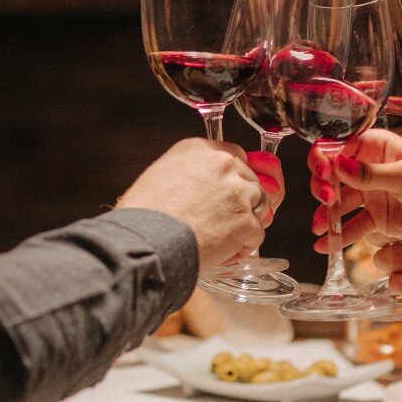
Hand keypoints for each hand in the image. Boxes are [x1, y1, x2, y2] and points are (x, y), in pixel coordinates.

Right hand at [118, 138, 270, 268]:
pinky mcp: (246, 222)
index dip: (230, 178)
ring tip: (220, 239)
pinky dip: (242, 247)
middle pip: (249, 180)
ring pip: (258, 205)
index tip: (222, 192)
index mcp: (200, 149)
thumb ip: (187, 172)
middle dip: (240, 201)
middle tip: (219, 220)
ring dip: (243, 222)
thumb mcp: (158, 175)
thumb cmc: (143, 214)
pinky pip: (256, 235)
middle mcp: (223, 164)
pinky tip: (221, 253)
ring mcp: (238, 193)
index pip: (234, 156)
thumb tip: (198, 186)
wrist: (147, 240)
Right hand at [306, 130, 401, 251]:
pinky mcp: (378, 218)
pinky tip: (325, 245)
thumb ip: (371, 175)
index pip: (342, 146)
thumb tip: (339, 165)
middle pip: (334, 174)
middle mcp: (371, 168)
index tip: (323, 173)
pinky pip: (353, 225)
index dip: (326, 158)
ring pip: (340, 202)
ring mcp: (373, 194)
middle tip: (326, 200)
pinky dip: (339, 235)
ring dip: (327, 214)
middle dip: (323, 187)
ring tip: (321, 228)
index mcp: (379, 146)